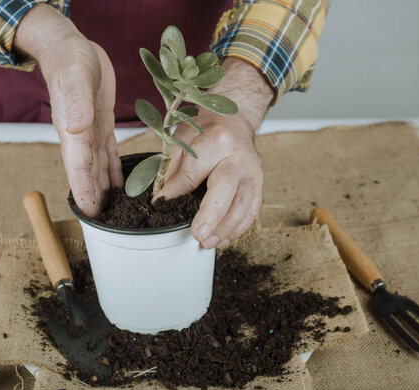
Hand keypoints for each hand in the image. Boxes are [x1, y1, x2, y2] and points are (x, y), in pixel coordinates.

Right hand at [15, 5, 122, 216]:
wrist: (70, 47)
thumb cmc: (69, 60)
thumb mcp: (76, 78)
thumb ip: (76, 105)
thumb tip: (77, 130)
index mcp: (72, 131)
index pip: (78, 167)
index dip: (84, 191)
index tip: (89, 213)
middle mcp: (80, 137)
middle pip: (88, 174)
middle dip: (95, 198)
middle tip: (106, 223)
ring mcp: (90, 132)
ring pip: (99, 167)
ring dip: (104, 189)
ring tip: (114, 210)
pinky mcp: (102, 124)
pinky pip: (109, 153)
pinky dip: (114, 170)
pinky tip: (120, 185)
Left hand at [158, 58, 274, 248]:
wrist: (235, 118)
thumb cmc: (206, 128)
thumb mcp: (181, 138)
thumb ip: (170, 167)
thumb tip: (161, 197)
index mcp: (216, 140)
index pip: (193, 172)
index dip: (175, 191)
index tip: (160, 202)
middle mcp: (238, 156)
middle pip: (226, 189)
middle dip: (212, 216)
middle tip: (198, 236)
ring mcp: (252, 171)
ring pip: (244, 203)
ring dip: (227, 227)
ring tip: (209, 242)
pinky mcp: (259, 183)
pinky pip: (253, 208)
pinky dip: (239, 227)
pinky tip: (225, 238)